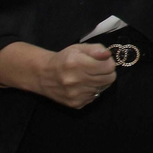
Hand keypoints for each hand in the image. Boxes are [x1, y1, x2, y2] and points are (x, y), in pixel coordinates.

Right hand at [0, 41, 115, 108]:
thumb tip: (107, 55)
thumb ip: (95, 49)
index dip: (108, 62)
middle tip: (97, 69)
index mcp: (77, 63)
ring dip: (99, 82)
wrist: (43, 75)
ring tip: (87, 77)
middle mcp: (76, 81)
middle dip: (106, 72)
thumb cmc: (64, 59)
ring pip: (102, 88)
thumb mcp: (79, 48)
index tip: (102, 61)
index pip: (109, 67)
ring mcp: (75, 94)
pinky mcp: (75, 104)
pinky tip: (81, 86)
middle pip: (109, 79)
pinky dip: (91, 91)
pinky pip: (94, 97)